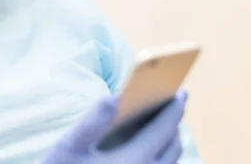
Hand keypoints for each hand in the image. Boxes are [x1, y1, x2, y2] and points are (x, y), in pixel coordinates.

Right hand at [43, 91, 186, 163]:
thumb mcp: (69, 147)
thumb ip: (92, 121)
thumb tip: (116, 97)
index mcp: (135, 161)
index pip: (164, 129)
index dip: (174, 108)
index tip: (182, 93)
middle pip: (173, 147)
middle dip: (174, 125)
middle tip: (171, 107)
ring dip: (169, 144)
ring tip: (162, 128)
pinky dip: (161, 160)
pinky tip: (148, 152)